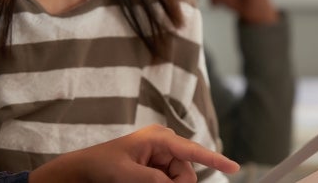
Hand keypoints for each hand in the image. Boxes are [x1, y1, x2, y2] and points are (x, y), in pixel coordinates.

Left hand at [29, 124, 238, 182]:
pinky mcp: (155, 166)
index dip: (215, 159)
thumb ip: (155, 181)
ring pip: (178, 179)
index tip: (235, 167)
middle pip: (186, 171)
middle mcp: (163, 144)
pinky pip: (168, 180)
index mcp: (158, 138)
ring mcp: (159, 155)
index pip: (193, 150)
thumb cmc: (101, 165)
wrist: (82, 169)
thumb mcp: (128, 175)